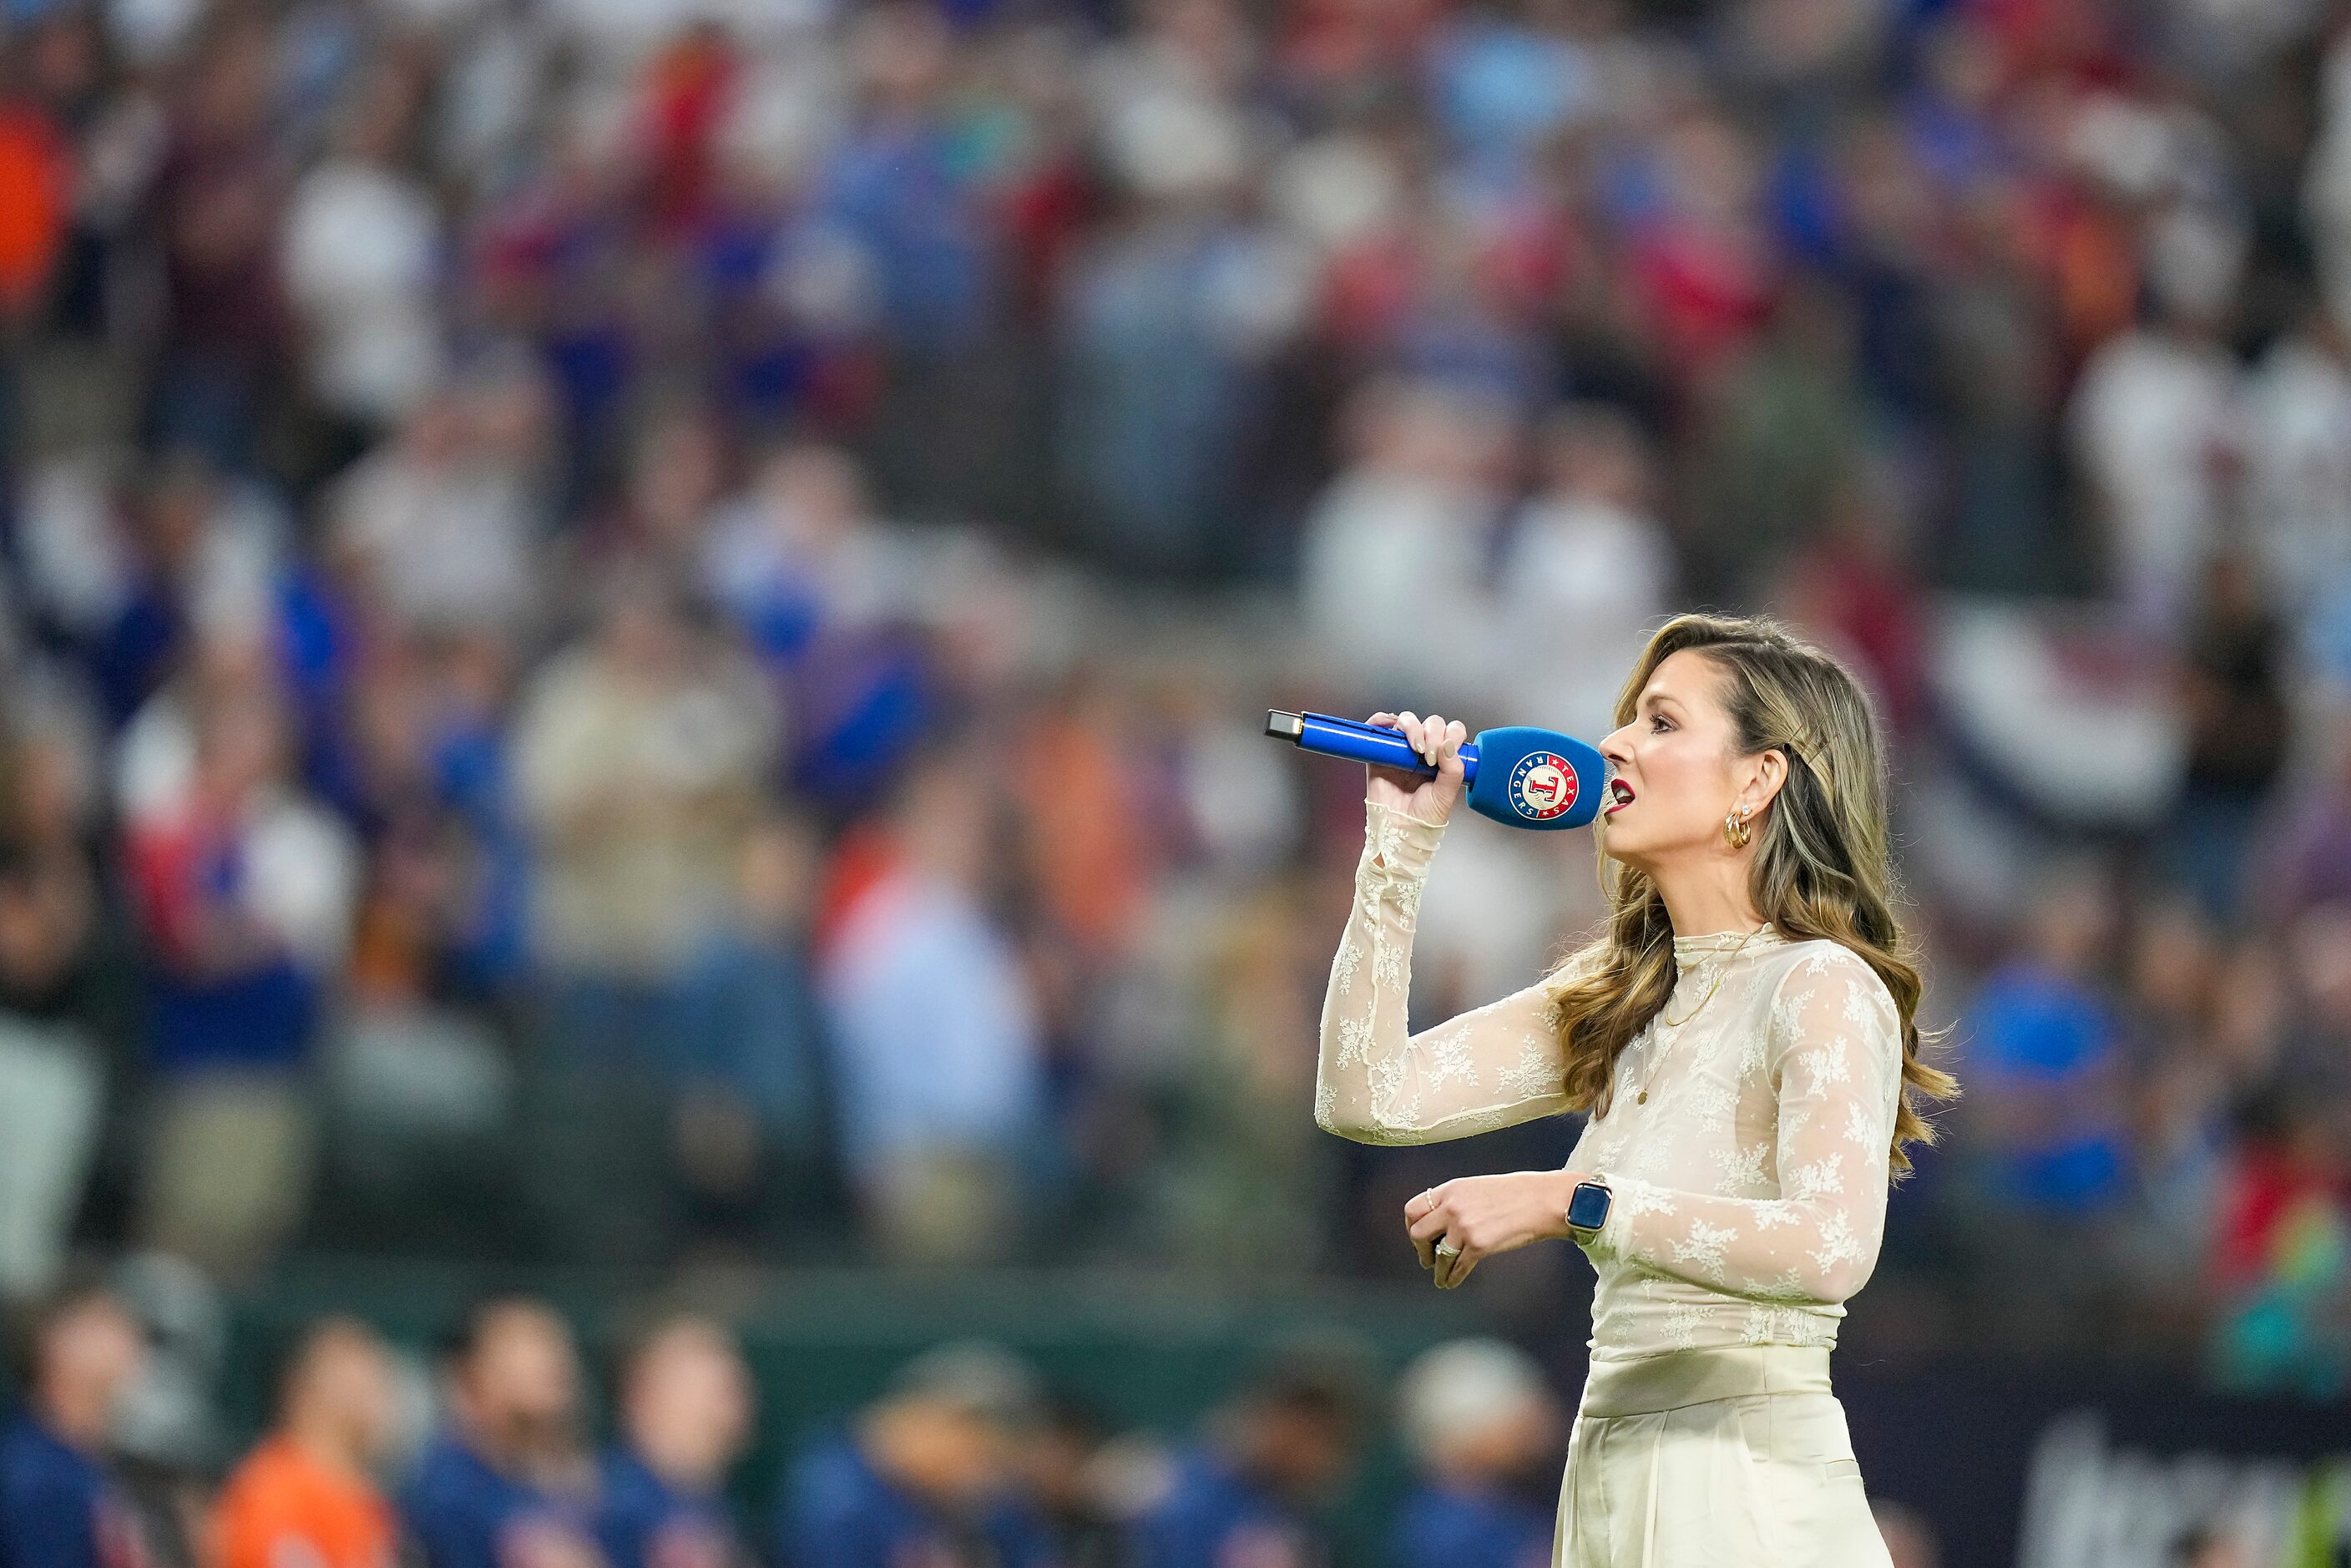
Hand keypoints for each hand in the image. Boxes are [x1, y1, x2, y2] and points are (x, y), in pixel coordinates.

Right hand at [1364, 711, 1466, 827]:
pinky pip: (1379, 727)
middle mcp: (1424, 751)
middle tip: (1429, 757)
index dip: (1450, 735)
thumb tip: (1448, 744)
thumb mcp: (1447, 794)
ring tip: (1415, 747)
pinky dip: (1381, 719)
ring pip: (1408, 721)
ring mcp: (1402, 750)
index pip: (1451, 731)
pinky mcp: (1381, 753)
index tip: (1445, 753)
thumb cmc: (1423, 817)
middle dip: (1433, 734)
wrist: (1401, 830)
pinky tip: (1388, 726)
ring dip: (1413, 727)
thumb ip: (1453, 769)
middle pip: (1431, 723)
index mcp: (1443, 758)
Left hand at [1405, 1169, 1584, 1288]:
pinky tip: (1451, 1282)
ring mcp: (1464, 1227)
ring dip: (1437, 1269)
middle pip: (1418, 1233)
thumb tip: (1440, 1220)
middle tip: (1426, 1258)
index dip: (1412, 1225)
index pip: (1413, 1209)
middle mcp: (1452, 1207)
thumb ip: (1456, 1201)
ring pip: (1437, 1256)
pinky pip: (1457, 1267)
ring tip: (1440, 1277)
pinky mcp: (1479, 1246)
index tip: (1418, 1236)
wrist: (1542, 1200)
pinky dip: (1452, 1277)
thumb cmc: (1515, 1193)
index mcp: (1451, 1189)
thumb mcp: (1477, 1187)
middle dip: (1420, 1249)